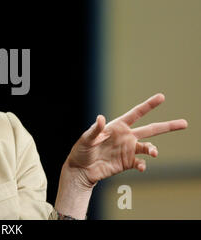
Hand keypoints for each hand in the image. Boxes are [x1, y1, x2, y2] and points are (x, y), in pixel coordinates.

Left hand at [65, 93, 187, 188]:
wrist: (81, 169)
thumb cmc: (81, 150)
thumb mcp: (86, 138)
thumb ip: (95, 129)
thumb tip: (101, 117)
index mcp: (117, 126)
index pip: (136, 113)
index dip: (149, 105)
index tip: (162, 97)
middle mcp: (126, 137)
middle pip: (151, 129)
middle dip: (168, 126)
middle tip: (184, 123)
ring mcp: (128, 150)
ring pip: (148, 147)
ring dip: (153, 150)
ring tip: (154, 153)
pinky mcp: (128, 163)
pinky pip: (141, 163)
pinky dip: (143, 164)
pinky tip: (141, 166)